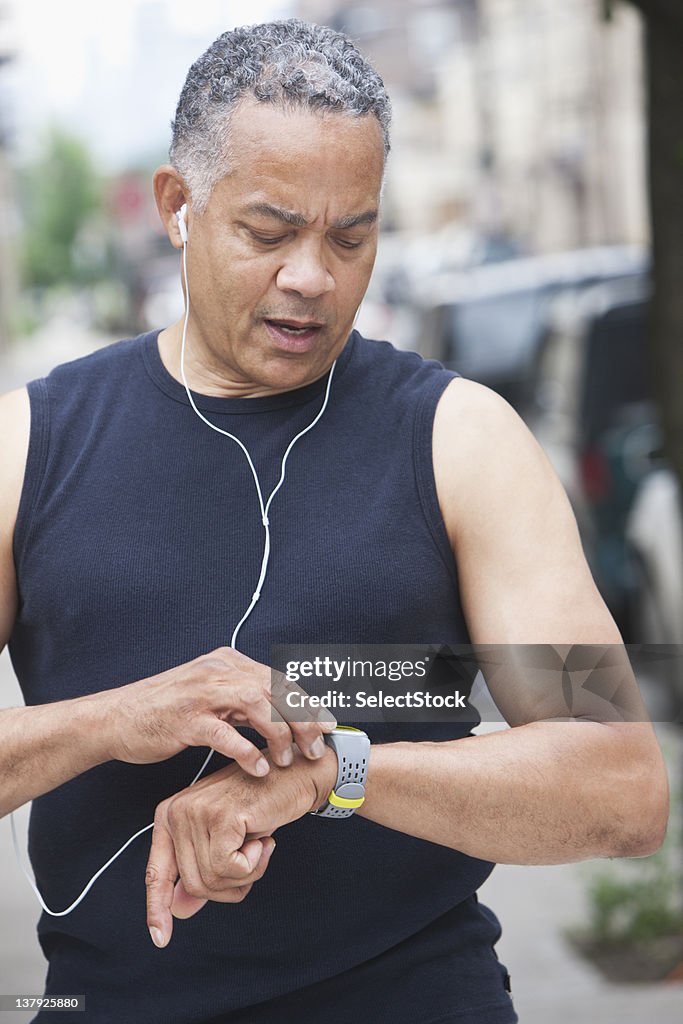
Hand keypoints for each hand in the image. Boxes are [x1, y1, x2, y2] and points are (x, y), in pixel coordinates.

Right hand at [105, 647, 335, 776]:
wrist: (116, 718)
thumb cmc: (166, 712)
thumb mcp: (210, 696)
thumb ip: (242, 699)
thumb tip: (282, 713)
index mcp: (227, 663)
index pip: (279, 679)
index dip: (308, 703)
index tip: (328, 725)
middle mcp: (218, 671)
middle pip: (275, 689)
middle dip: (303, 720)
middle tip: (316, 748)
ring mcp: (201, 693)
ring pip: (257, 704)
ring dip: (280, 734)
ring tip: (288, 760)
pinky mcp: (185, 719)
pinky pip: (225, 734)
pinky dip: (248, 751)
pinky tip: (260, 768)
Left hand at [145, 745, 337, 947]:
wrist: (293, 776)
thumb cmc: (261, 806)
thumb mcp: (227, 841)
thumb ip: (202, 871)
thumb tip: (178, 910)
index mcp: (170, 816)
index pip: (157, 873)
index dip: (158, 908)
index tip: (161, 938)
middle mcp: (176, 812)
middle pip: (192, 884)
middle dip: (228, 885)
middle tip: (252, 858)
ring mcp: (196, 812)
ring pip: (212, 880)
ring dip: (246, 874)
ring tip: (259, 846)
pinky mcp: (221, 816)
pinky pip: (229, 868)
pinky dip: (253, 864)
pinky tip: (263, 840)